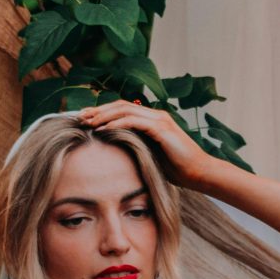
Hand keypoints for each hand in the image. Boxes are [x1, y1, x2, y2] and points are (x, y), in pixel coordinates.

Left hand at [78, 99, 219, 191]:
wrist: (199, 173)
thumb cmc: (178, 170)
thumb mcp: (152, 156)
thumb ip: (137, 147)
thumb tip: (116, 149)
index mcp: (153, 120)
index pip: (124, 109)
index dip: (104, 112)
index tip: (86, 119)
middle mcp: (156, 115)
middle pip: (121, 104)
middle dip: (99, 110)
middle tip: (80, 117)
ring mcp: (159, 120)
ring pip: (125, 109)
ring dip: (104, 115)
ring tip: (88, 122)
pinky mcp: (161, 129)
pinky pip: (133, 121)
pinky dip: (116, 123)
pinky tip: (103, 130)